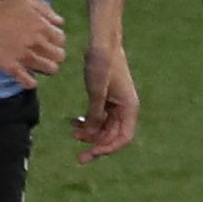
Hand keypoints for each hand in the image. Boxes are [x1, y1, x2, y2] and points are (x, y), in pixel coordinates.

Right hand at [0, 0, 65, 88]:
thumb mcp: (24, 0)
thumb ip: (45, 10)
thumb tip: (60, 22)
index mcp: (42, 26)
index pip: (61, 40)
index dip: (54, 40)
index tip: (46, 41)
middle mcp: (37, 42)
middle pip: (60, 56)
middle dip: (53, 54)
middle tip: (43, 53)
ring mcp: (25, 56)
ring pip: (51, 69)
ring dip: (45, 67)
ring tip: (36, 64)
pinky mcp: (11, 66)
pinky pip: (29, 82)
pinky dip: (30, 82)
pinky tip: (26, 76)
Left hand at [71, 44, 139, 161]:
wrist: (102, 44)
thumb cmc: (103, 65)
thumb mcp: (97, 91)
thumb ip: (95, 114)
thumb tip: (92, 135)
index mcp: (129, 108)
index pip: (123, 137)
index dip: (108, 148)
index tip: (91, 153)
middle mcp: (125, 109)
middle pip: (113, 136)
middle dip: (96, 145)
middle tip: (79, 157)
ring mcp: (116, 104)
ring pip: (104, 128)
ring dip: (90, 134)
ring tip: (73, 134)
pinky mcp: (106, 98)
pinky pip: (98, 117)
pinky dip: (87, 122)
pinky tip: (74, 122)